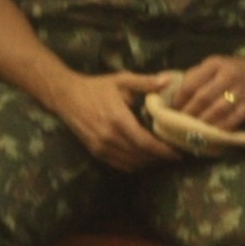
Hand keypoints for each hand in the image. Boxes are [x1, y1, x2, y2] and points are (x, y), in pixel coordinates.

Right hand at [47, 69, 174, 171]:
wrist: (65, 96)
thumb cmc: (95, 87)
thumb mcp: (121, 80)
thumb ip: (145, 82)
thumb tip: (169, 81)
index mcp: (118, 119)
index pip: (145, 143)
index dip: (164, 151)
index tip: (179, 152)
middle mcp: (109, 137)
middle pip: (141, 156)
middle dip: (160, 158)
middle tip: (175, 154)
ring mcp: (101, 146)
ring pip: (131, 163)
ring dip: (148, 162)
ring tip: (161, 157)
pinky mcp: (96, 151)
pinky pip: (120, 164)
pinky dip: (134, 165)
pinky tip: (143, 159)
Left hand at [163, 54, 244, 131]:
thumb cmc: (230, 70)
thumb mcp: (212, 65)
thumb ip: (195, 76)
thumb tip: (173, 93)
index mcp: (215, 65)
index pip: (192, 83)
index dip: (180, 99)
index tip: (174, 108)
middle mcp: (229, 76)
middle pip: (204, 98)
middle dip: (190, 112)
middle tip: (182, 122)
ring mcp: (242, 91)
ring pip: (218, 110)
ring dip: (204, 121)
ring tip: (196, 128)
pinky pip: (235, 119)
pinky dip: (223, 126)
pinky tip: (215, 131)